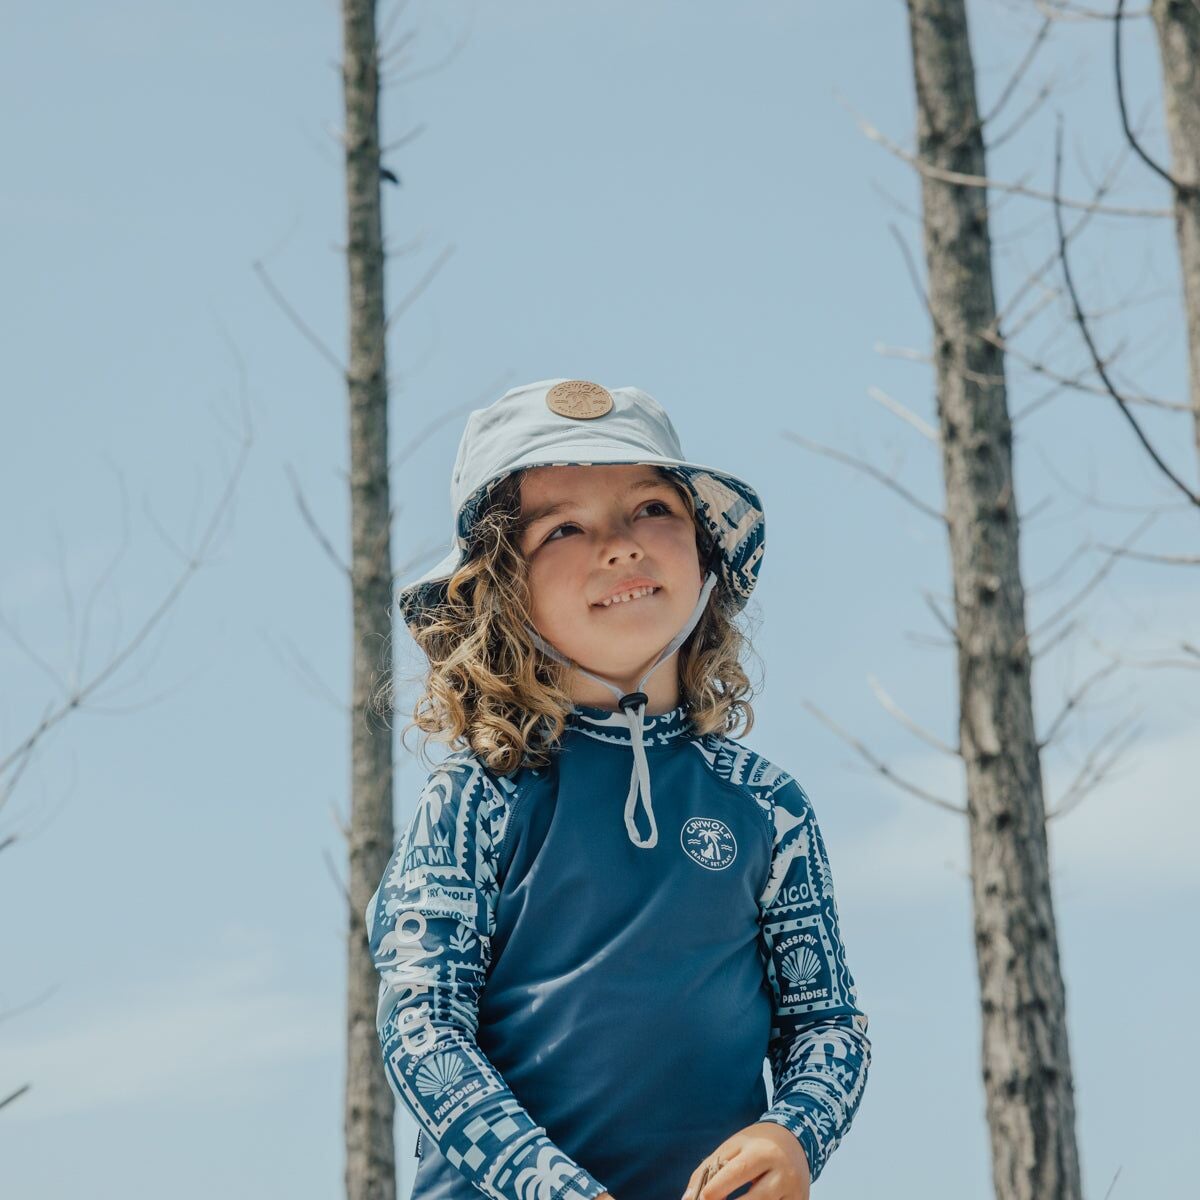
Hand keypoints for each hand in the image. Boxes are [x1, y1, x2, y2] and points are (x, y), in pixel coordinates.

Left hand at [681, 1123, 810, 1199]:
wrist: (795, 1139)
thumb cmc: (756, 1144)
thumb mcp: (732, 1146)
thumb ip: (708, 1169)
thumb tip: (688, 1198)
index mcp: (762, 1151)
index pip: (739, 1171)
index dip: (719, 1187)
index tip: (703, 1197)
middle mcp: (782, 1172)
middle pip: (756, 1199)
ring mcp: (794, 1190)